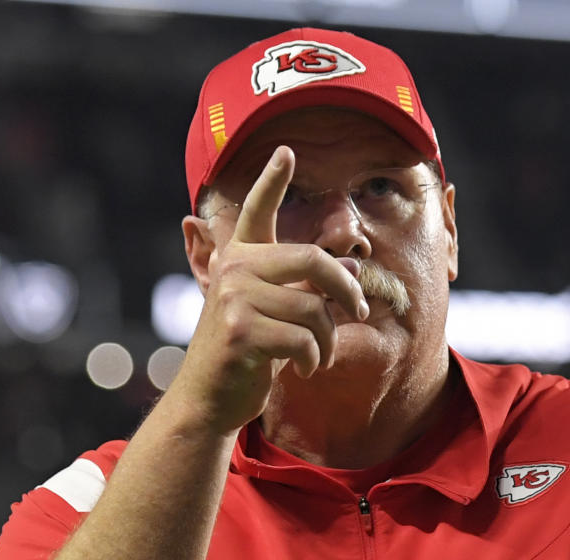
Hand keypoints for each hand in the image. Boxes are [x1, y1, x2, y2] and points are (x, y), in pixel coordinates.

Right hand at [173, 146, 369, 432]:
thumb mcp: (279, 314)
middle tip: (359, 312)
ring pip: (315, 308)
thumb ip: (308, 287)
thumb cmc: (250, 353)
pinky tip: (304, 369)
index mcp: (241, 258)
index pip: (257, 211)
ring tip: (317, 354)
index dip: (272, 181)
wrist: (210, 398)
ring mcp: (233, 297)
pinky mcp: (240, 330)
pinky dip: (316, 360)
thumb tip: (349, 264)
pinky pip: (305, 339)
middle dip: (347, 290)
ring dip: (328, 340)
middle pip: (314, 260)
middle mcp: (233, 268)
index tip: (287, 150)